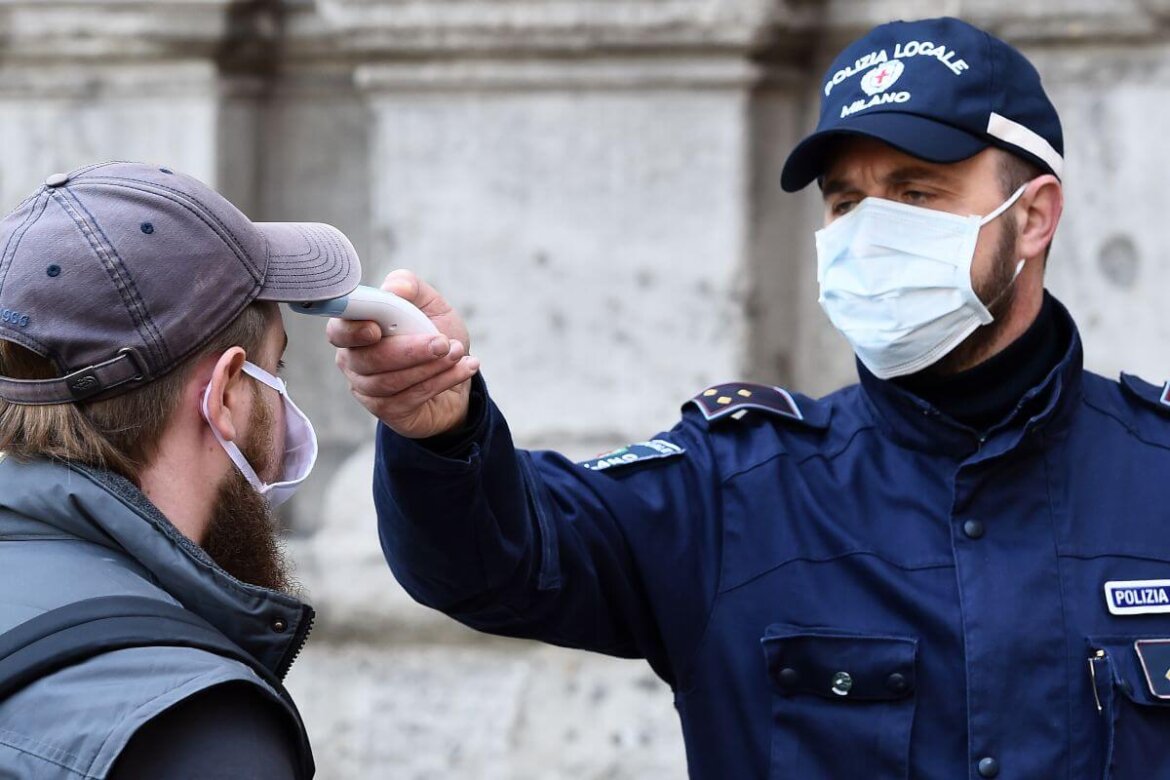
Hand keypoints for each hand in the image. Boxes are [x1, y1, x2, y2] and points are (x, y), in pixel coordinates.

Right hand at [327, 270, 479, 437]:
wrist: (457, 373)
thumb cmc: (435, 335)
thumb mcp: (430, 306)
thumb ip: (411, 288)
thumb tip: (395, 288)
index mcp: (356, 329)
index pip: (338, 330)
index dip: (352, 331)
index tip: (376, 328)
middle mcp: (353, 360)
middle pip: (368, 360)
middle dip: (409, 350)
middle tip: (443, 342)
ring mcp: (366, 389)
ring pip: (389, 382)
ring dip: (429, 367)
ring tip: (458, 352)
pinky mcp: (387, 411)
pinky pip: (410, 397)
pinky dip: (441, 381)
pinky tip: (464, 368)